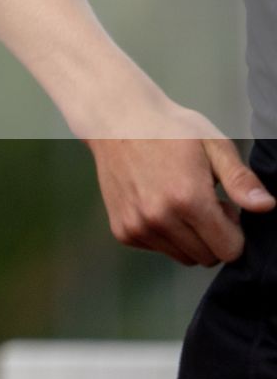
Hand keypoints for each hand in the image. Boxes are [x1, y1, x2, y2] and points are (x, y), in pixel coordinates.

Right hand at [88, 102, 274, 265]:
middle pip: (207, 257)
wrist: (116, 121)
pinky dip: (164, 235)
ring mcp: (137, 226)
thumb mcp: (213, 145)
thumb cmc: (168, 129)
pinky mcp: (122, 230)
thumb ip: (241, 180)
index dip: (234, 230)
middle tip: (200, 202)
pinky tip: (157, 204)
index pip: (229, 250)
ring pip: (182, 256)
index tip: (222, 206)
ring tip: (178, 202)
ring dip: (188, 237)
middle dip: (212, 236)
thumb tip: (266, 206)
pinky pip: (158, 249)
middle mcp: (159, 219)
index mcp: (188, 199)